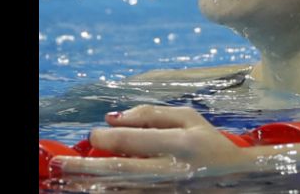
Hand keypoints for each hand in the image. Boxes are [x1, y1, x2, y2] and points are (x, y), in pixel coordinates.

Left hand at [50, 105, 251, 177]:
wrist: (238, 178)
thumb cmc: (210, 144)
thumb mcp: (190, 119)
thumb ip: (152, 114)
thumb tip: (114, 116)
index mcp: (181, 143)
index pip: (133, 140)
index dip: (106, 137)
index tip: (94, 134)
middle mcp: (173, 170)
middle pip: (120, 169)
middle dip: (86, 165)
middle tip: (62, 163)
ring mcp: (167, 191)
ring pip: (121, 189)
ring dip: (91, 183)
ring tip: (68, 178)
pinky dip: (110, 192)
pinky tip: (96, 187)